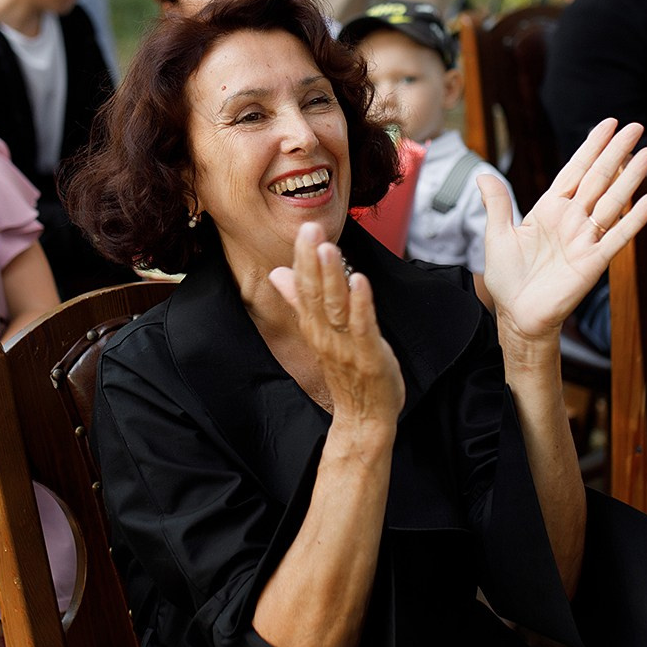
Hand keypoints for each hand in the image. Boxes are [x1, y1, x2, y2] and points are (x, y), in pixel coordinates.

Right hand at [267, 223, 403, 433]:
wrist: (363, 417)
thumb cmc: (346, 372)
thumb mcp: (320, 333)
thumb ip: (300, 301)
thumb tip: (278, 274)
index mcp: (314, 327)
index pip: (303, 288)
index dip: (304, 259)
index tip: (303, 230)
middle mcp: (325, 335)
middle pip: (315, 294)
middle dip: (312, 261)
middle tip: (309, 229)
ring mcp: (346, 346)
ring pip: (336, 307)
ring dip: (332, 277)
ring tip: (329, 248)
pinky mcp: (369, 356)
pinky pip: (363, 328)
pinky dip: (361, 304)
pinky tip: (360, 281)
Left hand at [481, 118, 646, 343]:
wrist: (517, 316)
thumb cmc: (508, 278)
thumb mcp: (497, 235)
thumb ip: (497, 204)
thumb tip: (483, 175)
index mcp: (549, 209)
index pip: (575, 170)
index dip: (591, 147)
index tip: (609, 124)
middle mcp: (571, 219)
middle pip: (598, 178)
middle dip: (616, 152)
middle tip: (636, 127)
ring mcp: (585, 239)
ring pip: (612, 201)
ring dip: (630, 177)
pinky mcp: (593, 261)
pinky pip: (617, 237)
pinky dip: (634, 219)